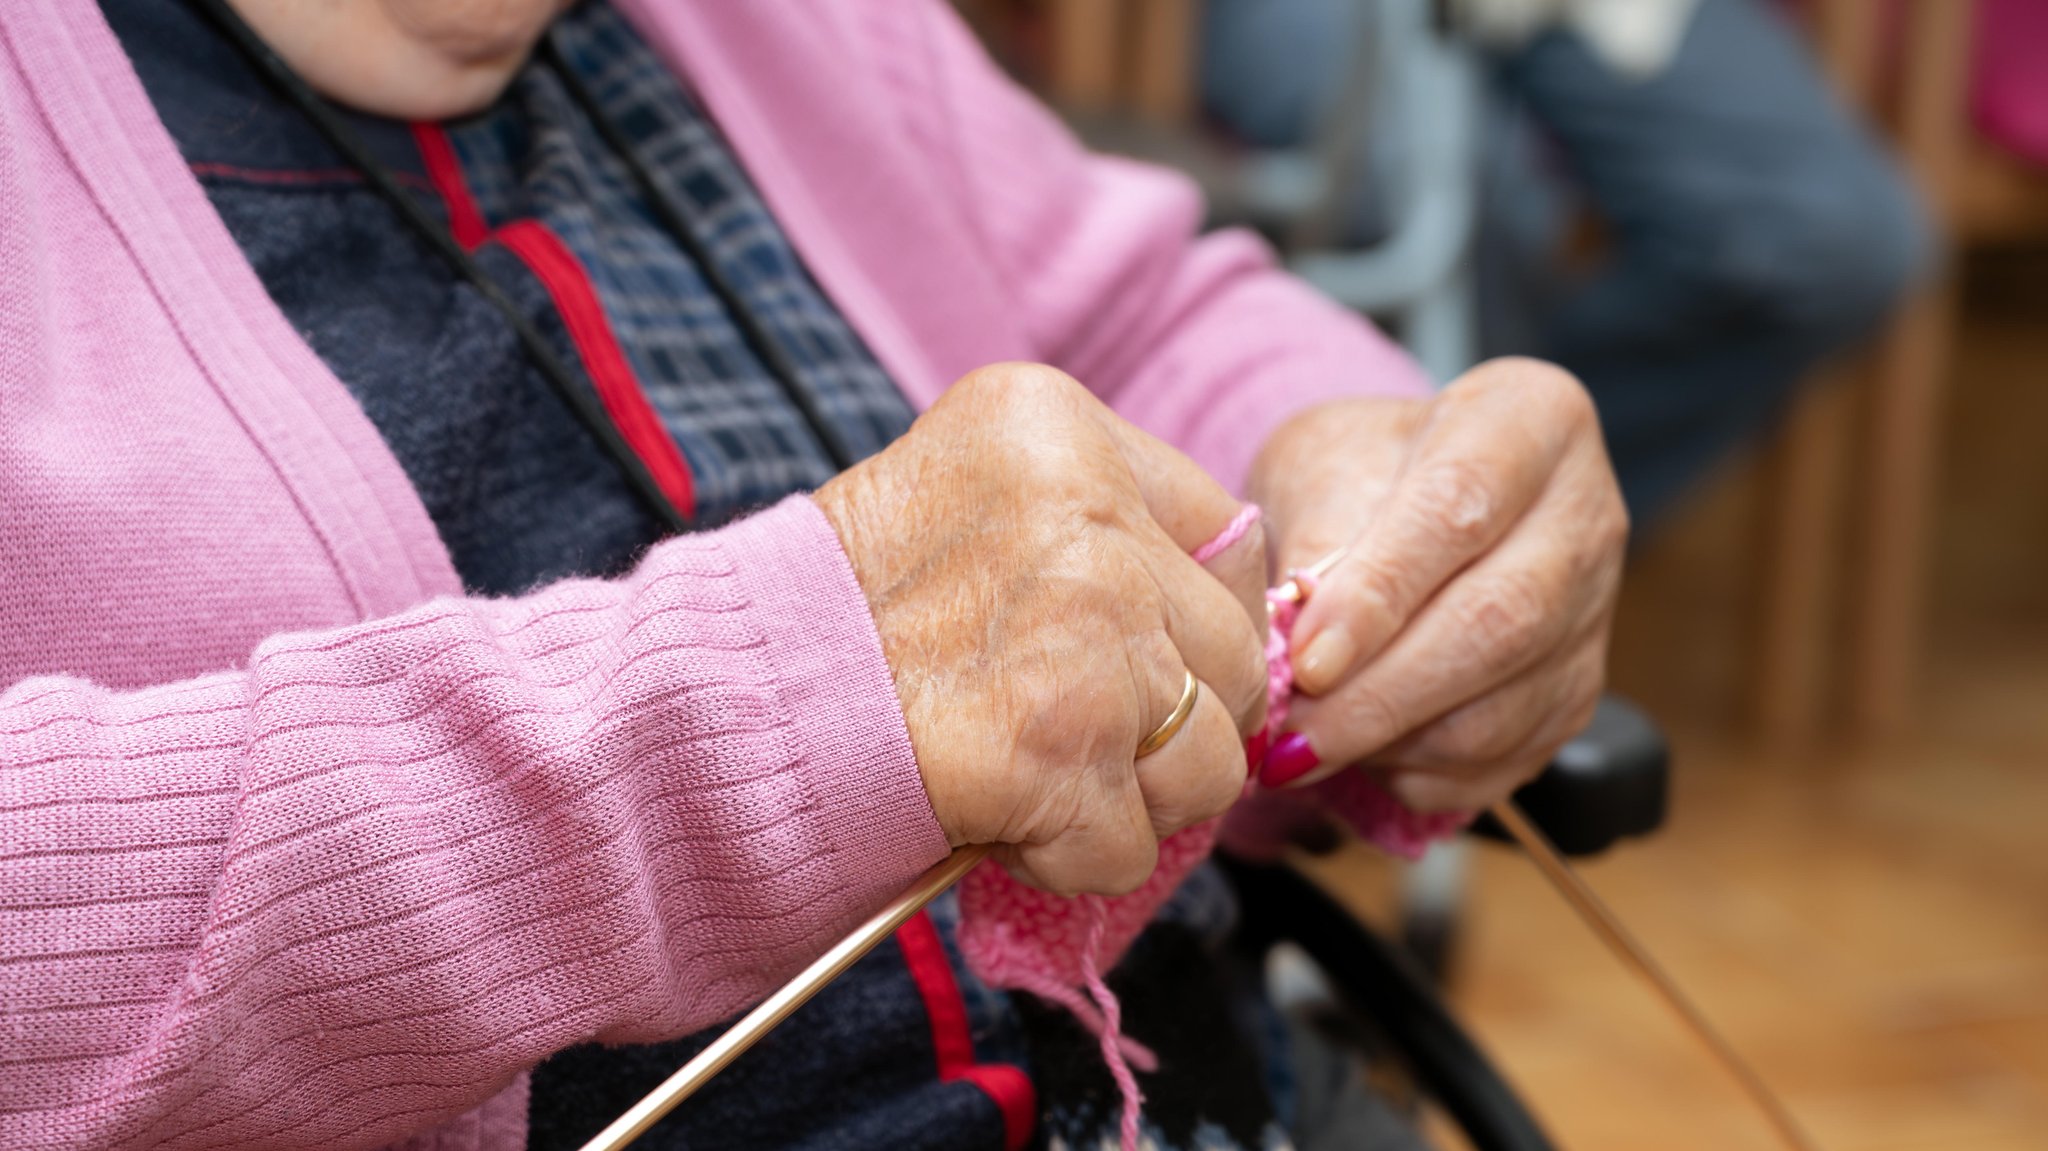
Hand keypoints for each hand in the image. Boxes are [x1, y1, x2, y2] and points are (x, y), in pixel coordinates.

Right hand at [816, 364, 1269, 894]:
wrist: (717, 701)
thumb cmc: (836, 612)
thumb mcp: (967, 493)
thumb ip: (1094, 520)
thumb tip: (1230, 604)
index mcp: (1059, 428)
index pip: (1224, 537)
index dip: (1187, 620)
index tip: (1133, 655)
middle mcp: (1089, 514)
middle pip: (1234, 656)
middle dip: (1170, 721)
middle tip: (1072, 731)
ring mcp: (1086, 631)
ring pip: (1210, 762)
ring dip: (1130, 799)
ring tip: (1033, 774)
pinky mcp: (1061, 747)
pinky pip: (1133, 845)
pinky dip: (1070, 860)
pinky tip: (999, 816)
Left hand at [1246, 358, 1626, 811]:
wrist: (1403, 497)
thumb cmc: (1357, 468)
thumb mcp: (1319, 463)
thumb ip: (1317, 537)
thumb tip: (1303, 640)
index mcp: (1529, 419)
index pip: (1459, 510)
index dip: (1379, 596)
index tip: (1307, 661)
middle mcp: (1585, 513)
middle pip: (1500, 622)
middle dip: (1382, 696)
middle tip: (1292, 734)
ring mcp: (1595, 610)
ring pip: (1503, 707)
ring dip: (1392, 744)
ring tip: (1305, 744)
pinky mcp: (1579, 691)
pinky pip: (1504, 758)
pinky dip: (1419, 774)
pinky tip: (1360, 752)